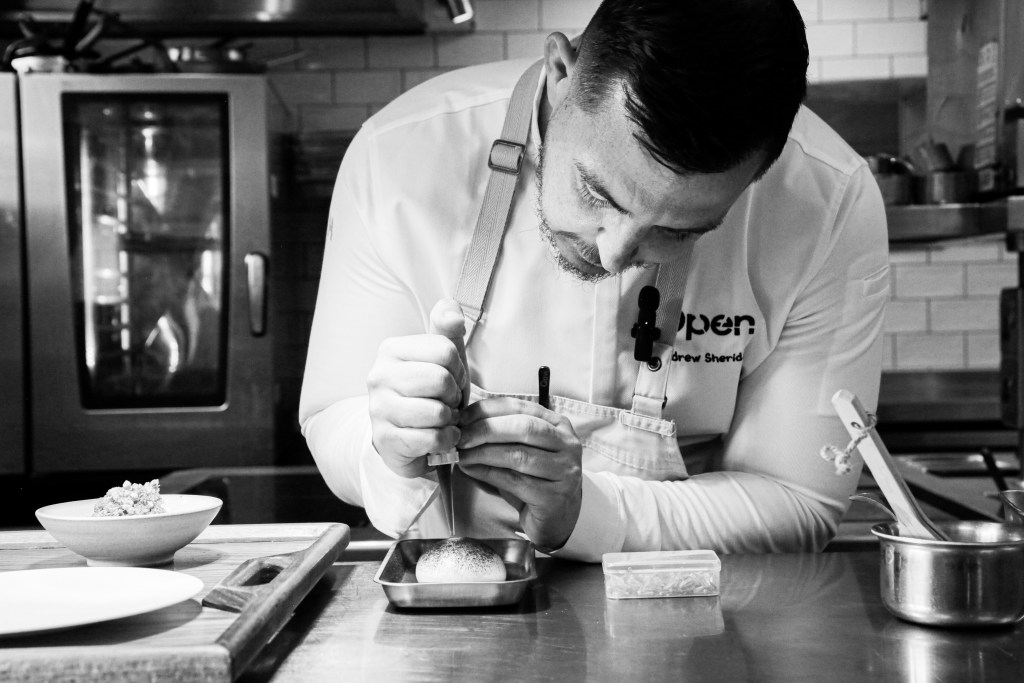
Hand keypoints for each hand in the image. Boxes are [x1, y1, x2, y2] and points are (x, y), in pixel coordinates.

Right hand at [366, 299, 469, 477]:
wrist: (403, 436)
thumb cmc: (427, 392)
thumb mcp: (440, 357)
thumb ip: (447, 329)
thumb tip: (454, 316)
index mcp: (391, 350)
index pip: (445, 350)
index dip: (459, 370)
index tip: (453, 380)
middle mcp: (378, 376)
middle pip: (441, 380)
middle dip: (455, 395)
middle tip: (450, 402)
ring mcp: (378, 409)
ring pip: (437, 412)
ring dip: (451, 420)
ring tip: (444, 419)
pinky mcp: (385, 439)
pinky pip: (432, 439)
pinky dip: (446, 440)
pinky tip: (441, 437)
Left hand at [456, 397, 582, 549]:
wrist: (557, 518)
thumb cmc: (535, 480)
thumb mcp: (520, 450)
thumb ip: (500, 435)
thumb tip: (463, 425)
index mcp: (558, 424)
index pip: (520, 407)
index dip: (488, 410)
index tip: (463, 418)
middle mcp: (567, 444)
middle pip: (523, 427)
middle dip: (486, 430)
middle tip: (461, 438)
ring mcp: (565, 471)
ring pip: (519, 455)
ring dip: (484, 453)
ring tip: (463, 456)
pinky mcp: (555, 497)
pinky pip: (515, 481)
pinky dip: (489, 473)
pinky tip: (472, 471)